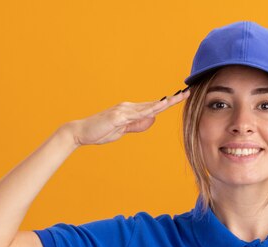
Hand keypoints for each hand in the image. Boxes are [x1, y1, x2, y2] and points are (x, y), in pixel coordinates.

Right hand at [67, 88, 190, 146]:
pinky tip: (159, 108)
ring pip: (148, 106)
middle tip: (187, 92)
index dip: (168, 102)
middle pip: (155, 103)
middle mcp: (128, 107)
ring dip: (164, 103)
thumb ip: (137, 125)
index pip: (153, 106)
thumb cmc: (100, 131)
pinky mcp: (118, 117)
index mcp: (130, 111)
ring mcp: (123, 111)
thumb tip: (152, 119)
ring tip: (179, 97)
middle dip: (172, 99)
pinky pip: (137, 114)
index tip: (181, 97)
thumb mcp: (123, 130)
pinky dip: (149, 110)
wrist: (81, 132)